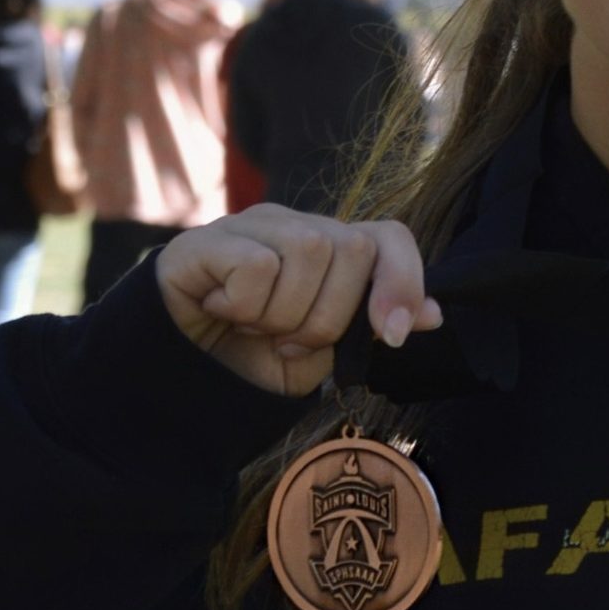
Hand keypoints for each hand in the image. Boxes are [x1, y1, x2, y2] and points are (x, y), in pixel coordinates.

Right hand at [155, 205, 441, 398]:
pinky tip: (220, 314)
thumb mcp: (323, 353)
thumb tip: (434, 313)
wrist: (174, 383)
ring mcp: (250, 226)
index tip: (393, 335)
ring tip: (253, 329)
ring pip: (308, 253)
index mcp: (331, 249)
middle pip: (352, 250)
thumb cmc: (251, 361)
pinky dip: (243, 306)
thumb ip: (369, 325)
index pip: (389, 237)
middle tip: (286, 341)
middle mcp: (295, 226)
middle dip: (327, 318)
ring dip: (284, 315)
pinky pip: (254, 264)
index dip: (403, 281)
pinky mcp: (205, 240)